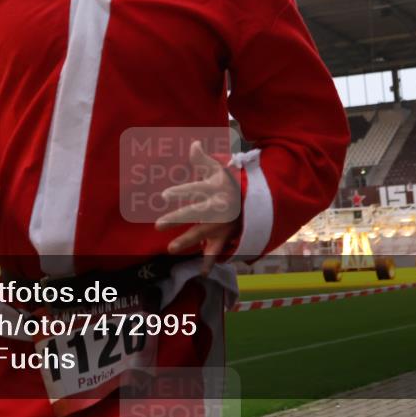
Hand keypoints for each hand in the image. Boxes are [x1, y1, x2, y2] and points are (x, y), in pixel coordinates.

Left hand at [155, 140, 241, 276]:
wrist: (257, 202)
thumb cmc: (230, 183)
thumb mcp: (219, 169)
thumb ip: (203, 159)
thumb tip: (193, 143)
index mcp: (214, 189)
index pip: (195, 189)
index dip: (180, 191)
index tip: (164, 195)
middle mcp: (218, 208)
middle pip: (195, 213)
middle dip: (177, 219)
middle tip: (158, 224)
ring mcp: (222, 225)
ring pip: (204, 234)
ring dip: (188, 242)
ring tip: (171, 248)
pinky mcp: (224, 237)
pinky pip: (217, 251)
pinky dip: (210, 262)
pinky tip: (202, 272)